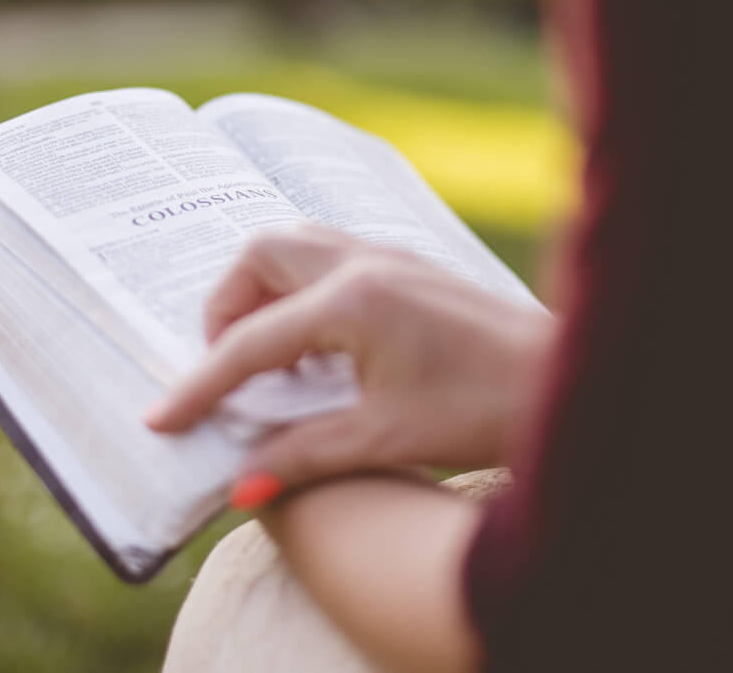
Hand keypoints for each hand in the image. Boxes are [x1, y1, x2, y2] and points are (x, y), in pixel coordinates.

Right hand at [145, 225, 553, 495]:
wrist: (569, 383)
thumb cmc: (487, 409)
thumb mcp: (384, 439)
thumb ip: (302, 455)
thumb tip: (239, 486)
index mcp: (351, 302)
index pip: (249, 341)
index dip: (200, 385)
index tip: (162, 418)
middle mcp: (364, 263)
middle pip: (259, 256)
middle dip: (226, 307)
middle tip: (227, 369)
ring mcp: (389, 256)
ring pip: (295, 246)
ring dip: (263, 291)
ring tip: (267, 355)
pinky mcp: (408, 266)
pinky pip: (329, 257)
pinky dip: (300, 290)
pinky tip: (317, 346)